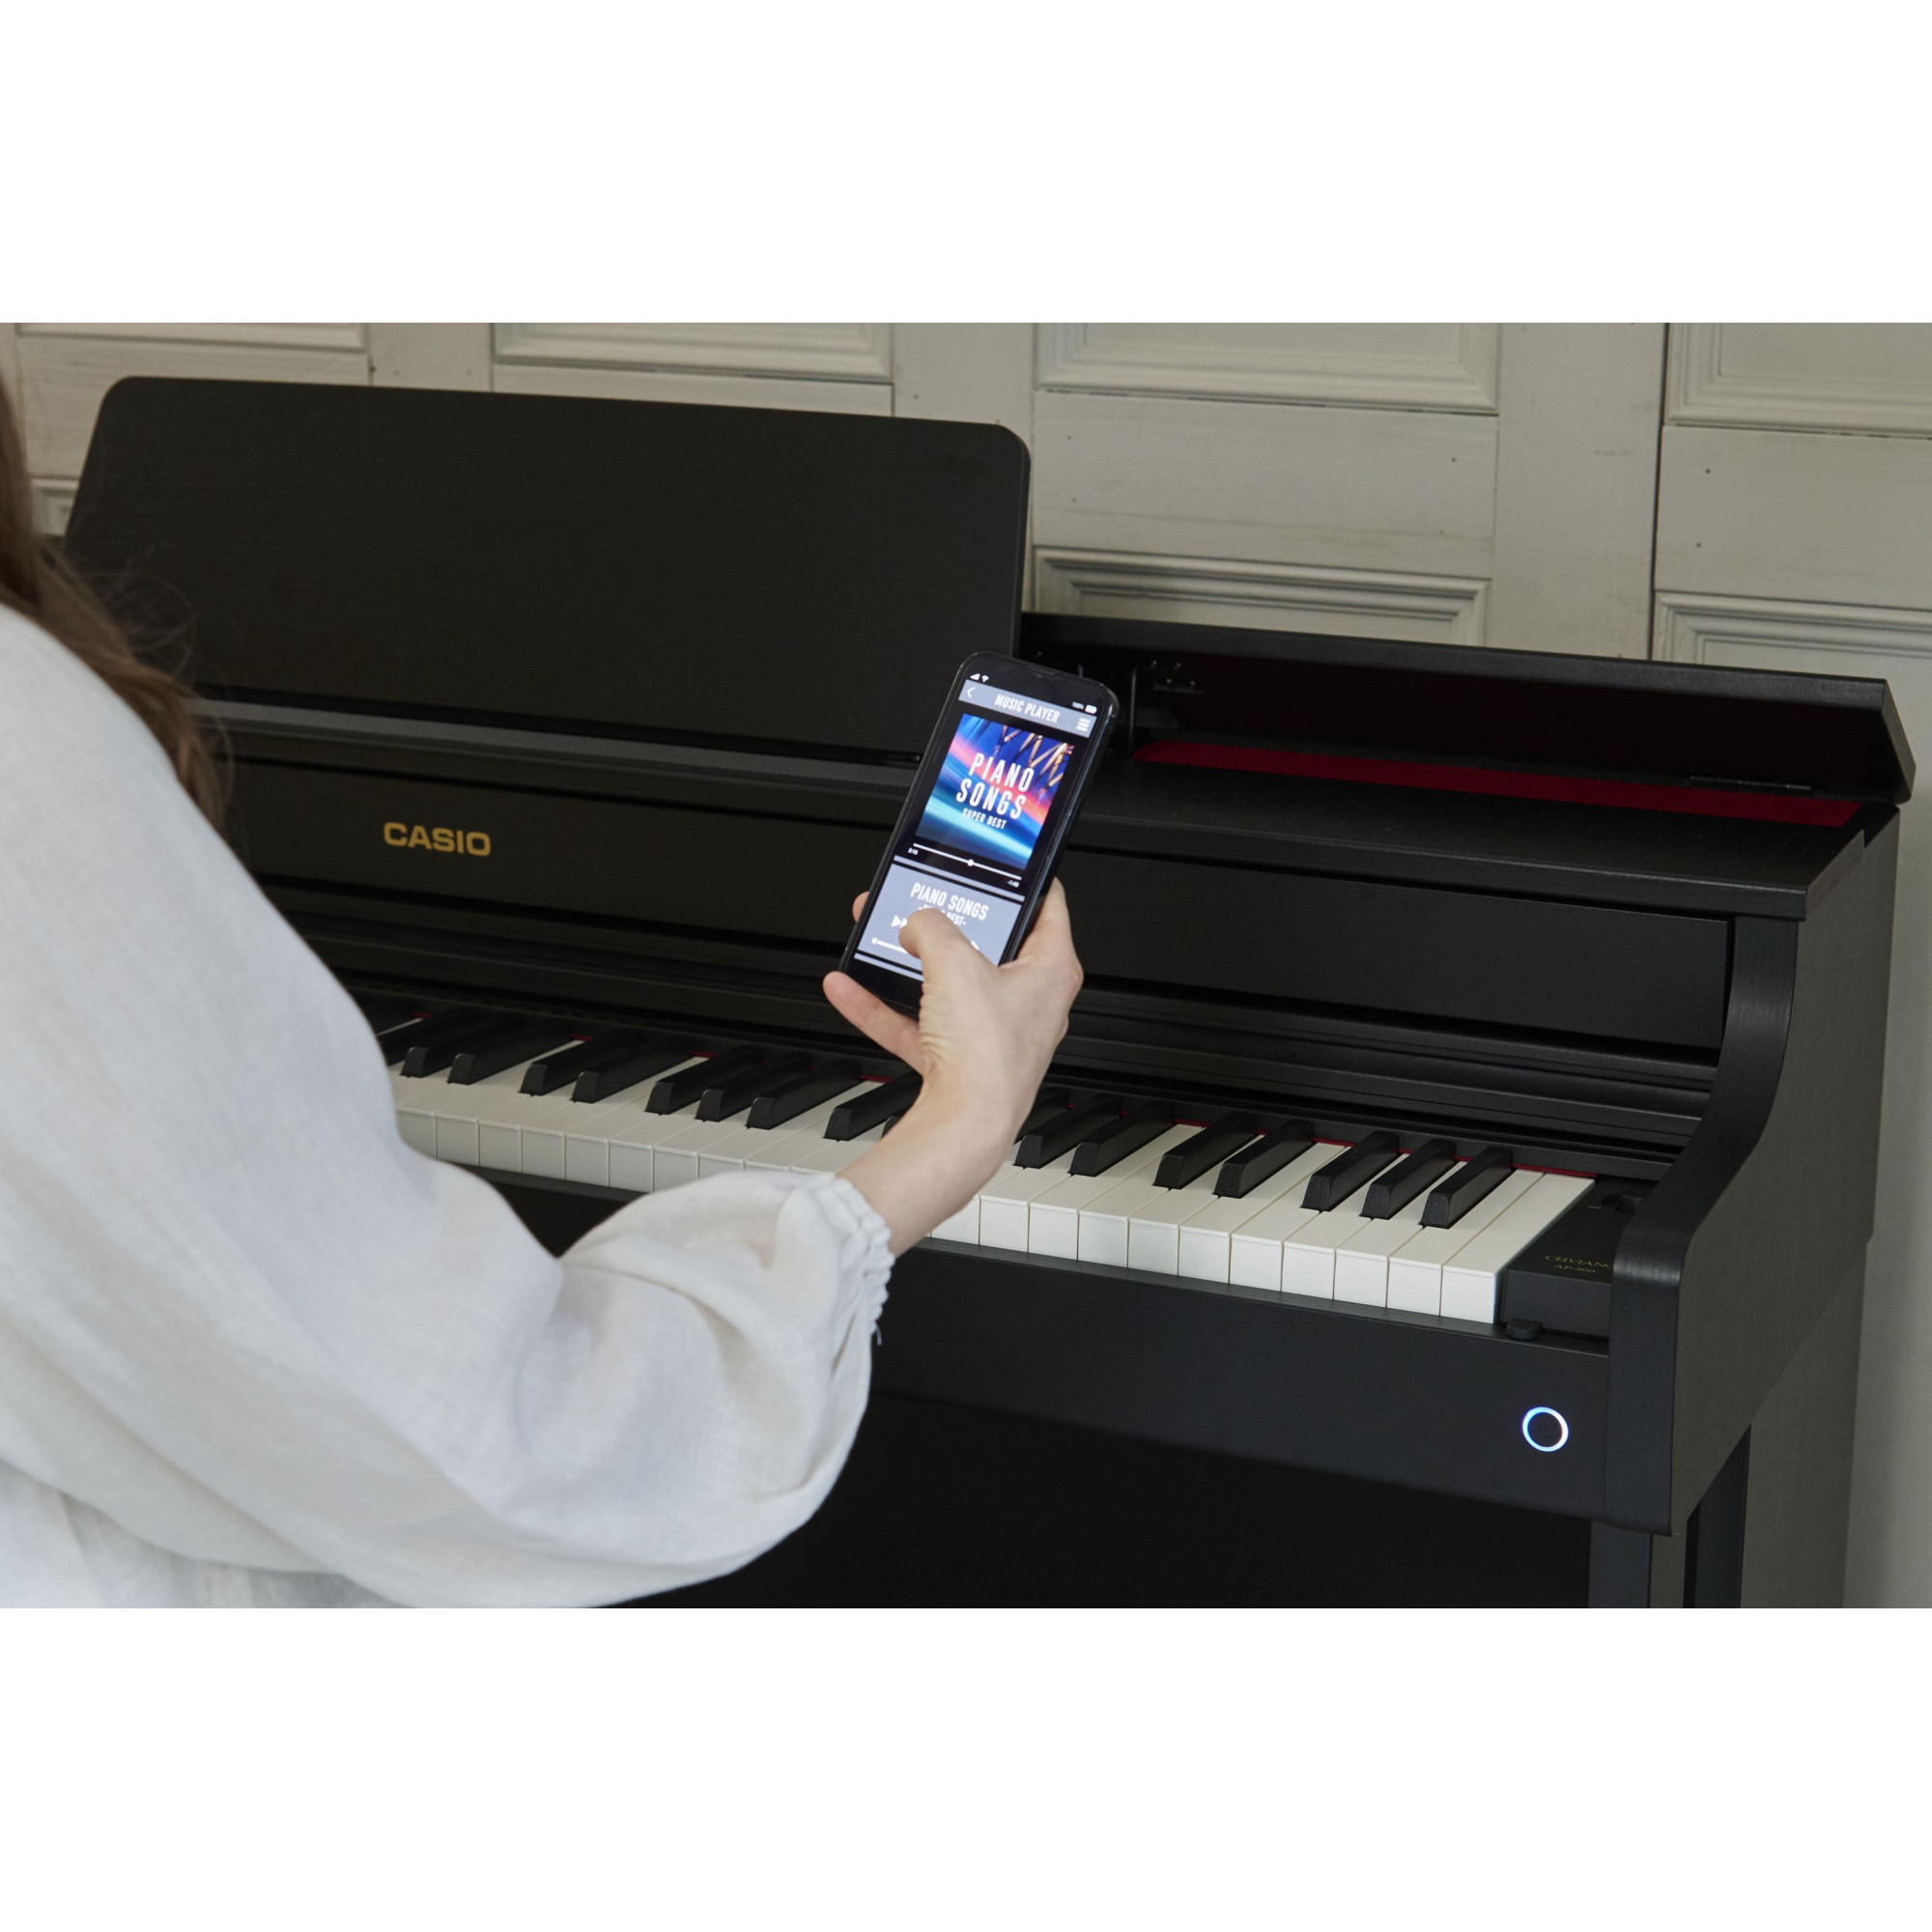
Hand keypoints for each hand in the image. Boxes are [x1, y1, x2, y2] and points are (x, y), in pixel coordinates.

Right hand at [822, 882, 1083, 1252]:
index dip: (1022, 879)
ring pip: (947, 985)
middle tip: (918, 902)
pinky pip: (919, 1024)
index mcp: (1051, 970)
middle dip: (944, 923)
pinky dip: (885, 1007)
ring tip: (876, 938)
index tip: (1000, 865)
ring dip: (906, 963)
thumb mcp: (954, 963)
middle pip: (986, 946)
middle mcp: (1030, 1002)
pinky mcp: (961, 1061)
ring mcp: (994, 1033)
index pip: (1047, 905)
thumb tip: (917, 923)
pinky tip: (850, 989)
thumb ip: (931, 928)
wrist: (965, 1127)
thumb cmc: (986, 1055)